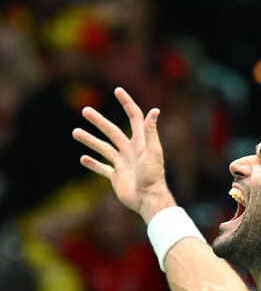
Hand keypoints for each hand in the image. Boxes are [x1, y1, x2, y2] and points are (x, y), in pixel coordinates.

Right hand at [72, 87, 174, 222]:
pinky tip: (83, 159)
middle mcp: (130, 151)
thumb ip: (151, 131)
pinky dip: (93, 164)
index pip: (134, 118)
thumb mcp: (153, 151)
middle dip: (99, 121)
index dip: (127, 103)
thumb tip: (155, 110)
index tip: (117, 90)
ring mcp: (123, 164)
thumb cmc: (153, 176)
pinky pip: (103, 168)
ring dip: (90, 140)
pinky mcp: (117, 177)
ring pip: (103, 148)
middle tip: (85, 110)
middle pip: (112, 131)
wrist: (148, 199)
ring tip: (75, 132)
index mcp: (140, 142)